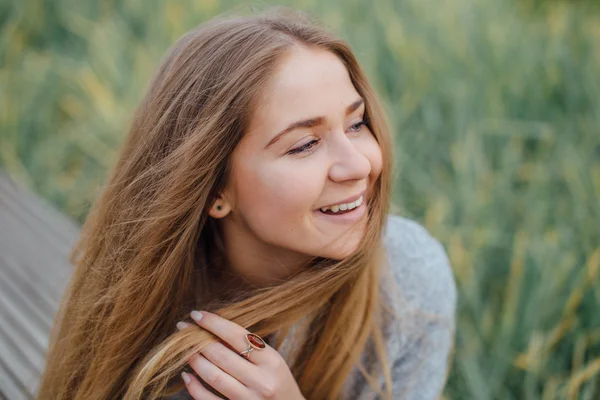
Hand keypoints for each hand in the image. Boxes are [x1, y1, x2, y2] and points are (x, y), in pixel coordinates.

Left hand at [176, 310, 305, 399]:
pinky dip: (194, 388)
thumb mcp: (272, 361)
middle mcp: (262, 382)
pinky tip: (186, 376)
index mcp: (272, 361)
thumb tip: (213, 329)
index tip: (197, 314)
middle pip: (222, 355)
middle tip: (182, 328)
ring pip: (214, 377)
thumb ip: (249, 347)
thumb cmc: (278, 383)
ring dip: (195, 360)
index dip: (214, 323)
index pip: (238, 336)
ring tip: (184, 349)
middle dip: (198, 339)